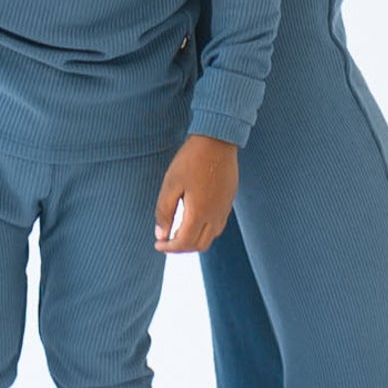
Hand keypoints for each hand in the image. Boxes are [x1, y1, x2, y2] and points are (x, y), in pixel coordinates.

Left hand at [154, 134, 238, 252]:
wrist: (218, 140)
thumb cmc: (191, 160)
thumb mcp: (171, 184)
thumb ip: (164, 212)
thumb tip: (161, 235)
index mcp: (199, 213)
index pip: (184, 243)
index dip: (169, 248)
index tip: (157, 244)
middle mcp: (215, 215)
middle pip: (199, 245)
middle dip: (181, 247)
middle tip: (166, 240)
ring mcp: (225, 208)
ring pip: (211, 237)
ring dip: (194, 240)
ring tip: (178, 231)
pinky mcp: (229, 200)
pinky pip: (218, 225)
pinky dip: (205, 230)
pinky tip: (194, 219)